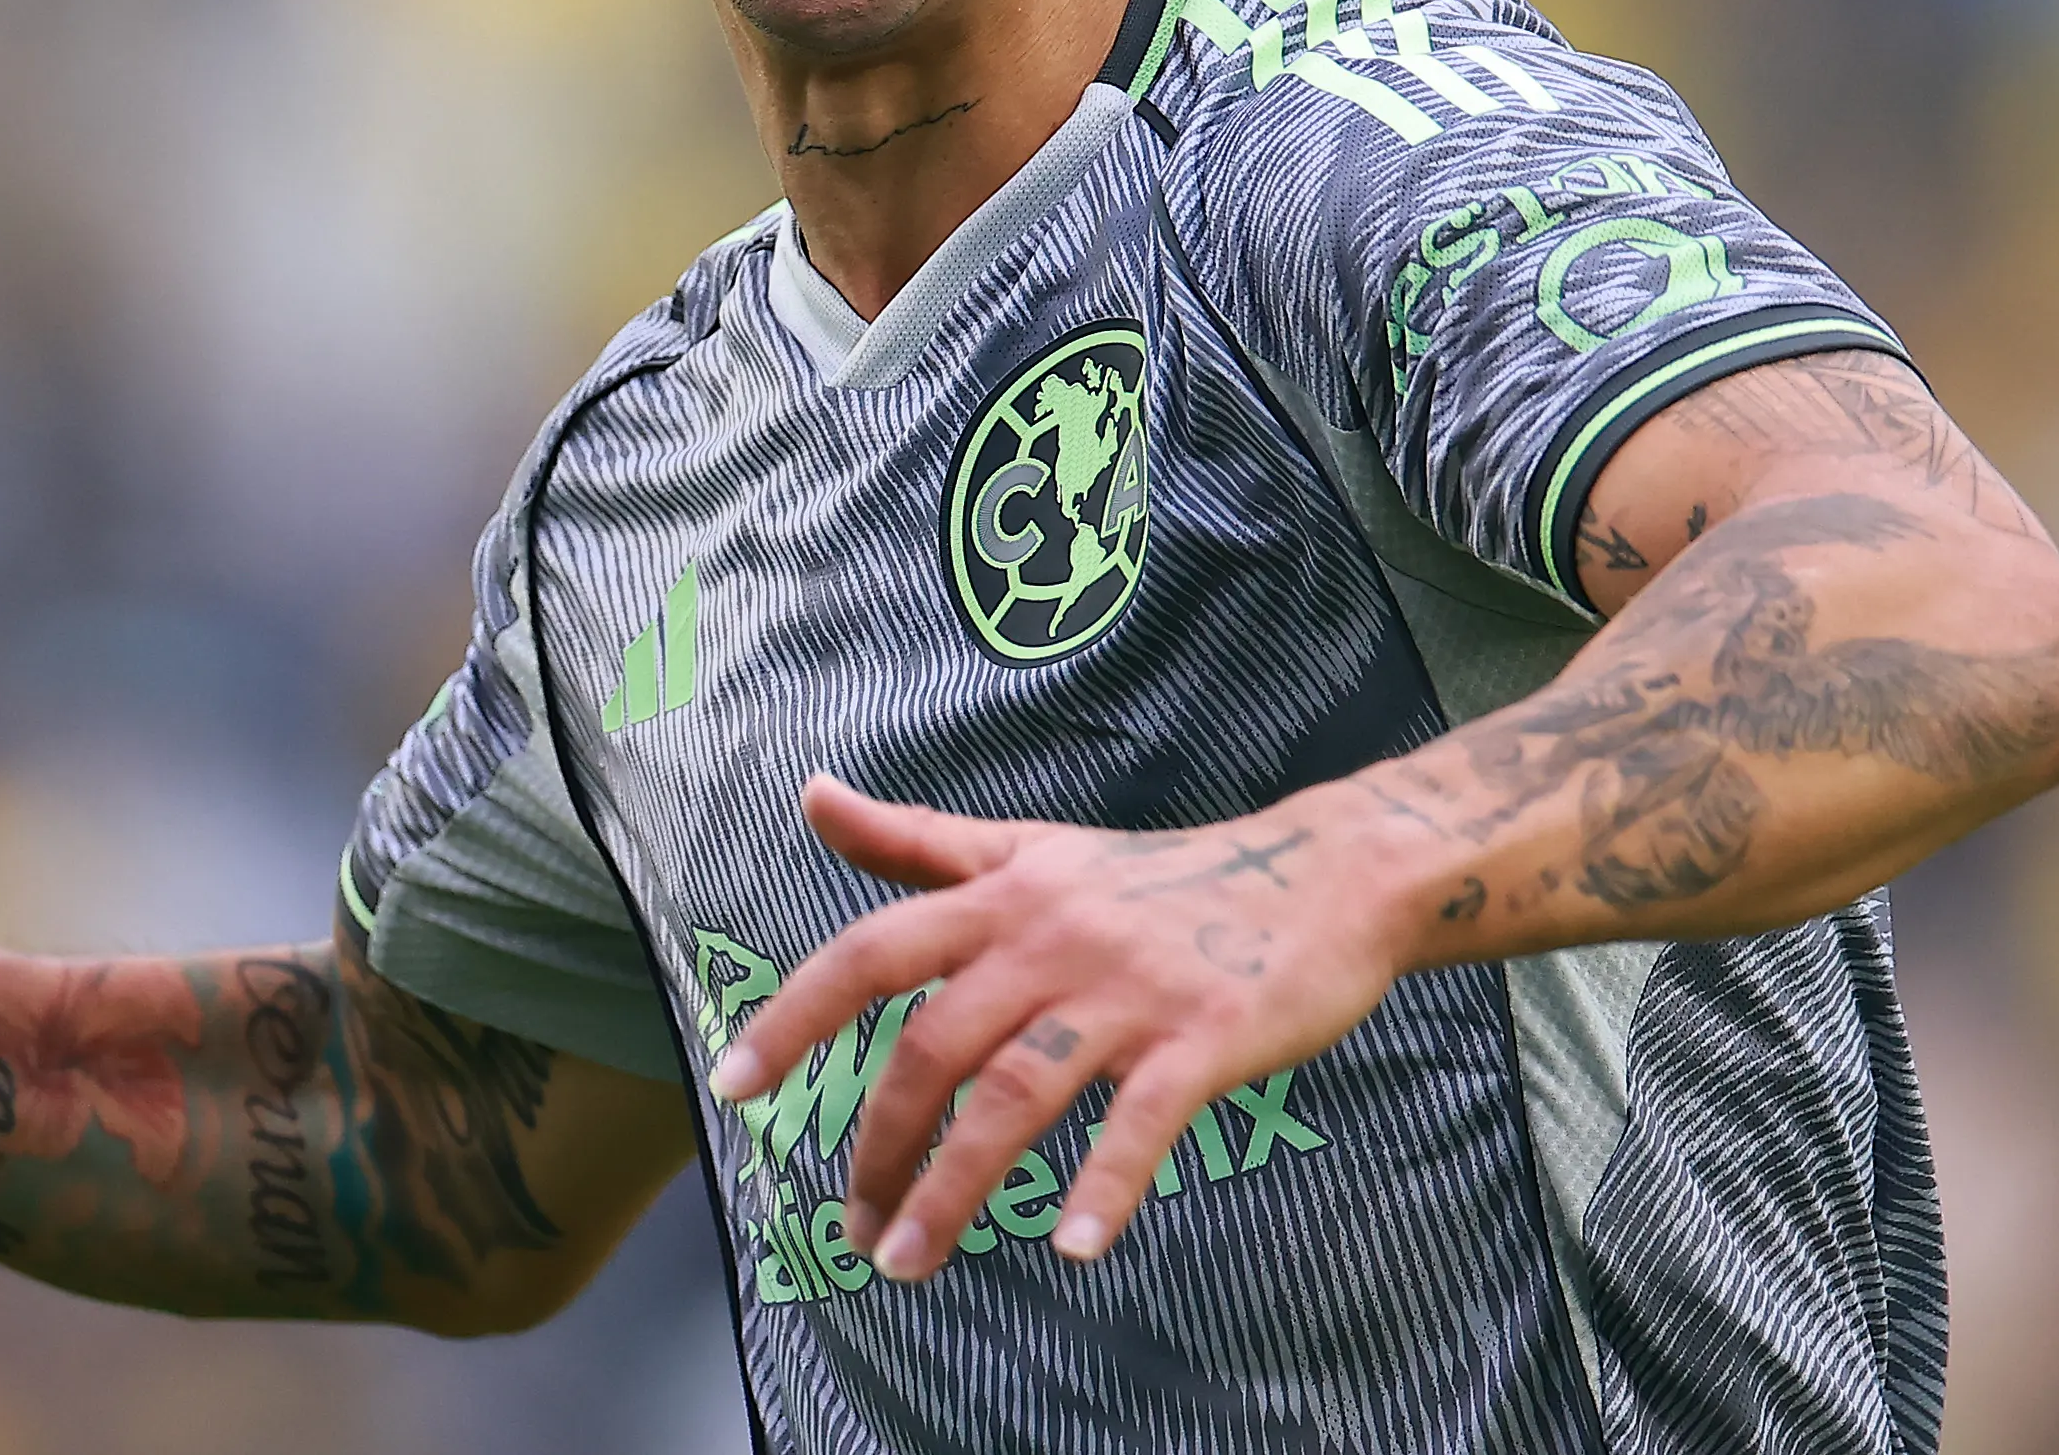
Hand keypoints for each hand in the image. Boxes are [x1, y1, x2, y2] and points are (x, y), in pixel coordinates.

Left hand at [706, 774, 1405, 1279]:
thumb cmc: (1163, 879)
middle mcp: (1051, 938)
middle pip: (932, 1046)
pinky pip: (1141, 1122)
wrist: (1325, 874)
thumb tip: (811, 795)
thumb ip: (918, 841)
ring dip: (953, 1188)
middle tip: (856, 1230)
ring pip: (1015, 1094)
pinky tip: (1070, 1247)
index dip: (795, 1016)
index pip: (873, 952)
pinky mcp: (1204, 1036)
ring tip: (911, 1262)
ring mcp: (1128, 990)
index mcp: (1004, 896)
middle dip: (878, 1146)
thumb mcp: (1033, 851)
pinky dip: (1105, 1188)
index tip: (733, 1086)